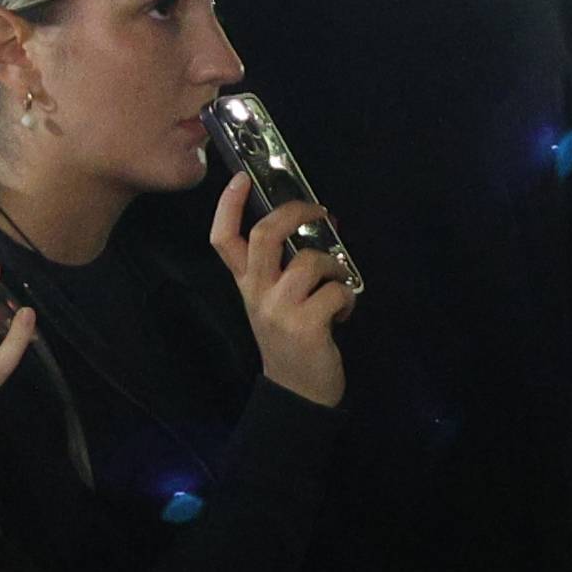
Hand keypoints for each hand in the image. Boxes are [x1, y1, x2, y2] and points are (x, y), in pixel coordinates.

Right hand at [208, 174, 351, 406]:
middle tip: (318, 210)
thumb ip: (287, 268)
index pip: (223, 240)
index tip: (241, 178)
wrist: (297, 393)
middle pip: (264, 235)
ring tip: (339, 282)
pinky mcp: (306, 326)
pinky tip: (343, 314)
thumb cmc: (290, 340)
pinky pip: (336, 292)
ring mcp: (279, 310)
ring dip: (335, 267)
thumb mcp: (274, 302)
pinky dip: (348, 298)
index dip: (228, 206)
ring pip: (311, 262)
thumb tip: (322, 224)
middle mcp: (256, 293)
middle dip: (294, 212)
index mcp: (246, 284)